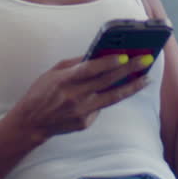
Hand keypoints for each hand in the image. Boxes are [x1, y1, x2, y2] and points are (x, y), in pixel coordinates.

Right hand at [8, 53, 153, 142]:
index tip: (125, 56)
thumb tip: (97, 55)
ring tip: (146, 79)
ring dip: (131, 87)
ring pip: (112, 97)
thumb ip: (75, 64)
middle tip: (146, 60)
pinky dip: (107, 98)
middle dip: (129, 70)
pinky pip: (101, 107)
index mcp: (65, 80)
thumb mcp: (53, 72)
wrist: (32, 122)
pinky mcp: (85, 122)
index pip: (90, 70)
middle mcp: (75, 96)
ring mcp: (82, 112)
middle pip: (107, 82)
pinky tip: (113, 91)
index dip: (108, 63)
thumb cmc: (41, 93)